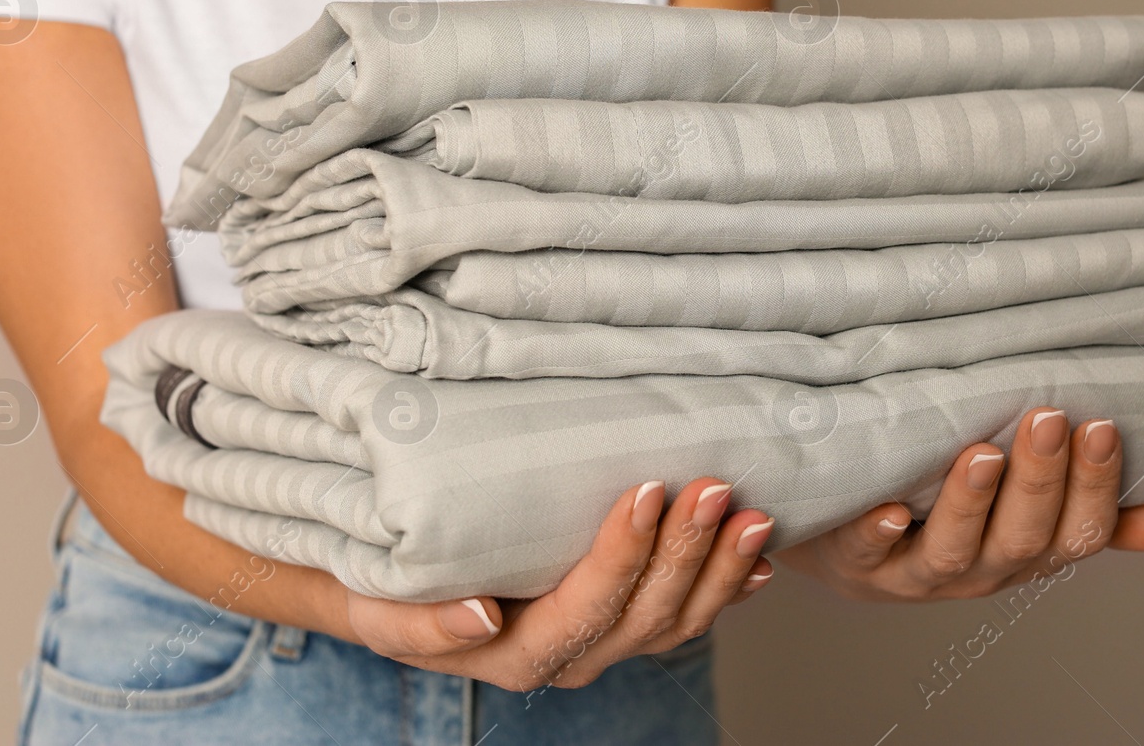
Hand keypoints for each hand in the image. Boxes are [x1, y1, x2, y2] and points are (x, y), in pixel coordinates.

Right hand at [339, 477, 772, 690]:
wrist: (393, 595)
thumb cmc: (386, 592)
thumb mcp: (383, 609)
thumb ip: (424, 625)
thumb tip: (479, 618)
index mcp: (520, 654)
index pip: (585, 607)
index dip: (621, 554)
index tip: (644, 491)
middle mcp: (572, 657)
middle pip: (646, 615)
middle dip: (686, 551)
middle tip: (714, 487)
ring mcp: (605, 642)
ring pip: (678, 620)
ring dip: (721, 569)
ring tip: (753, 515)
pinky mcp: (623, 622)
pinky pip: (686, 616)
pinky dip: (727, 588)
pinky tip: (760, 559)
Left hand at [776, 409, 1143, 600]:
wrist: (835, 542)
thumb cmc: (935, 514)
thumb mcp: (1018, 517)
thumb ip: (1090, 517)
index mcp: (1021, 556)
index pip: (1075, 534)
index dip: (1094, 488)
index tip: (1104, 427)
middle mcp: (974, 572)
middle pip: (1019, 539)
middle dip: (1039, 482)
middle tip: (1049, 419)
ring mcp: (911, 572)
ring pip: (952, 550)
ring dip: (970, 503)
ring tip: (981, 455)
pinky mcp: (852, 561)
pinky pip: (865, 552)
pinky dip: (878, 532)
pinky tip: (889, 508)